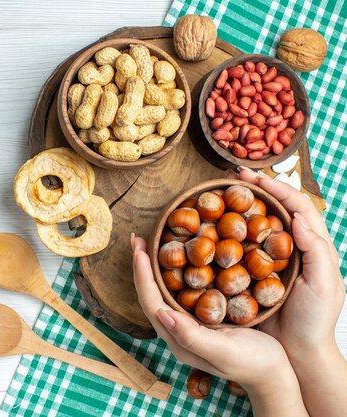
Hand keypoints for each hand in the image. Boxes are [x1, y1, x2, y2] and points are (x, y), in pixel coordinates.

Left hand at [131, 234, 291, 391]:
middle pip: (151, 294)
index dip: (142, 275)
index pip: (151, 302)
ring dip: (155, 268)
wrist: (274, 375)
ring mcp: (189, 324)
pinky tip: (179, 258)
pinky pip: (181, 291)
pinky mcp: (202, 318)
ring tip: (150, 244)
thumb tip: (162, 314)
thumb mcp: (224, 350)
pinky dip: (175, 272)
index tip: (139, 249)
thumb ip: (192, 336)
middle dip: (142, 266)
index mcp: (178, 338)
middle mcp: (178, 330)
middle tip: (138, 239)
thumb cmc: (253, 363)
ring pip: (164, 292)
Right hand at [233, 167, 344, 358]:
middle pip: (275, 208)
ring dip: (241, 205)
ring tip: (221, 193)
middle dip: (256, 188)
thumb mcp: (324, 285)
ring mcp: (271, 260)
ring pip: (257, 224)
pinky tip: (214, 227)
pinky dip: (229, 232)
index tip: (253, 177)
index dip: (276, 188)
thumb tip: (296, 217)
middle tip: (232, 175)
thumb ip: (315, 251)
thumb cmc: (314, 320)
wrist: (299, 352)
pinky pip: (241, 247)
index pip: (296, 206)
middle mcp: (290, 248)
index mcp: (311, 246)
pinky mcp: (254, 273)